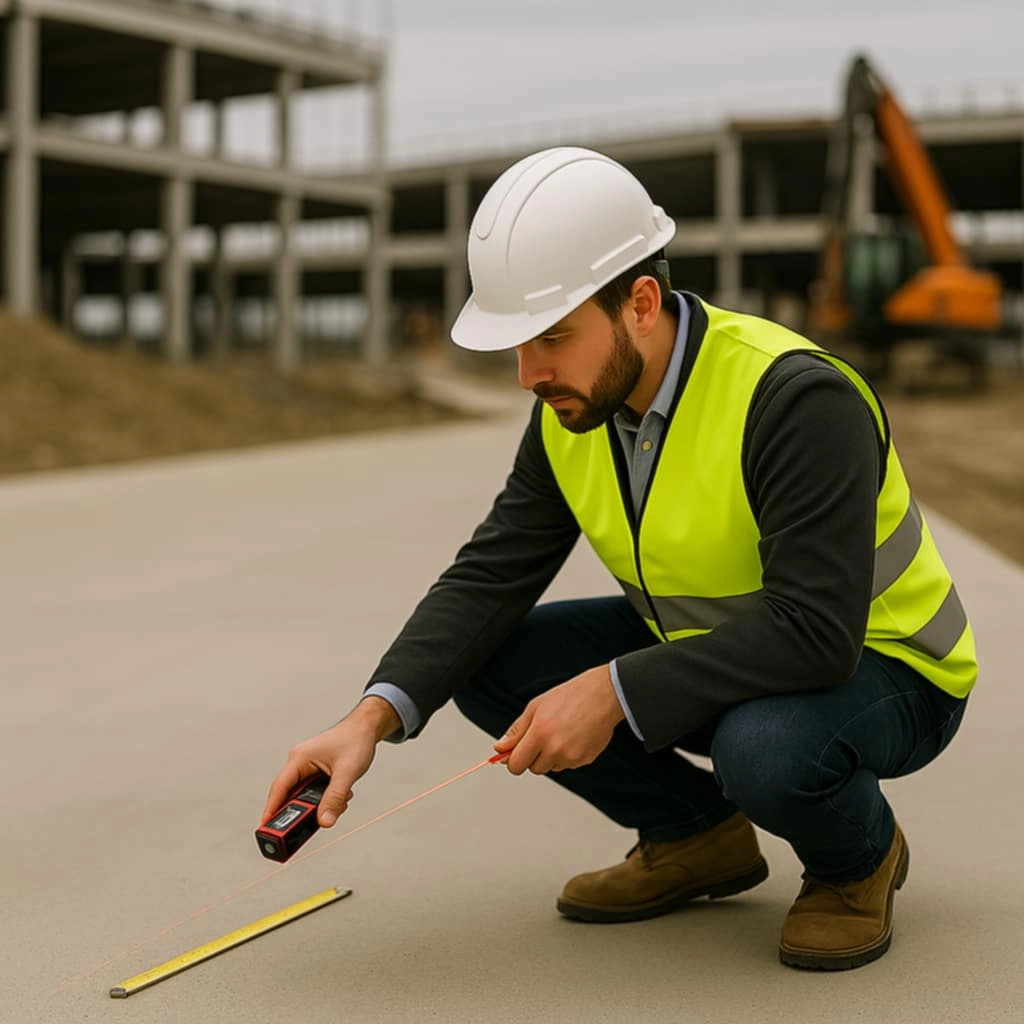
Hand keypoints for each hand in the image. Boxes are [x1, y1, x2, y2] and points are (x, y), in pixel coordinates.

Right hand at [261, 697, 399, 827]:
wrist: (366, 729)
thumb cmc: (355, 740)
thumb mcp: (347, 772)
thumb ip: (335, 798)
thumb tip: (325, 821)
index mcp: (299, 758)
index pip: (279, 788)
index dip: (271, 810)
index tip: (267, 829)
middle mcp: (299, 763)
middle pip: (291, 796)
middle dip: (303, 811)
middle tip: (307, 827)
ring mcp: (307, 768)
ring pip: (305, 797)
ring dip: (320, 805)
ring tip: (338, 805)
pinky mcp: (316, 773)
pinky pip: (314, 794)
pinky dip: (326, 800)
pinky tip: (340, 799)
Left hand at [493, 665, 624, 775]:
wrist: (603, 695)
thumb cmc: (570, 696)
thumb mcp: (535, 707)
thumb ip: (516, 731)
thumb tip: (500, 748)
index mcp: (539, 734)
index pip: (516, 765)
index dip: (513, 760)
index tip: (514, 753)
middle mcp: (555, 749)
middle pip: (533, 769)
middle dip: (533, 757)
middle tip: (543, 736)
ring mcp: (571, 757)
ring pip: (551, 767)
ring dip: (551, 756)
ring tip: (561, 733)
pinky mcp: (585, 760)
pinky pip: (567, 765)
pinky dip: (567, 755)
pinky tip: (573, 737)